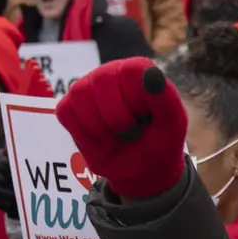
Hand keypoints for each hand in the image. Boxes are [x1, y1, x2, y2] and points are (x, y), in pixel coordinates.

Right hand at [55, 58, 186, 199]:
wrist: (141, 168)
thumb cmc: (160, 141)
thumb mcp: (172, 124)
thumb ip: (164, 97)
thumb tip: (151, 73)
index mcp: (138, 70)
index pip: (131, 71)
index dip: (136, 100)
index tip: (146, 117)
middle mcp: (110, 72)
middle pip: (101, 81)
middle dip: (118, 118)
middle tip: (132, 132)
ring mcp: (87, 88)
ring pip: (79, 95)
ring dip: (100, 127)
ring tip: (116, 135)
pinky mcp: (69, 107)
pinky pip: (66, 112)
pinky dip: (83, 133)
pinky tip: (100, 138)